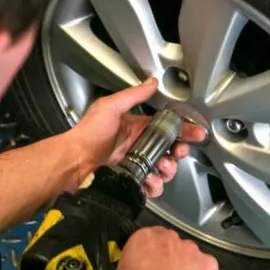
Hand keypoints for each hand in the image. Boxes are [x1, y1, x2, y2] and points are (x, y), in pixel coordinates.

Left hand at [67, 78, 205, 196]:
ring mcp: (134, 165)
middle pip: (168, 151)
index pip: (165, 128)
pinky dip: (154, 186)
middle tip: (177, 154)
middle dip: (177, 153)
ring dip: (167, 170)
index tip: (196, 133)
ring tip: (161, 169)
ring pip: (162, 170)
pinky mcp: (130, 181)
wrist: (73, 162)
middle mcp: (137, 146)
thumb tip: (151, 82)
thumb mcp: (110, 108)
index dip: (182, 131)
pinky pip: (150, 186)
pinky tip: (150, 182)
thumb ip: (132, 96)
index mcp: (135, 128)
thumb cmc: (87, 134)